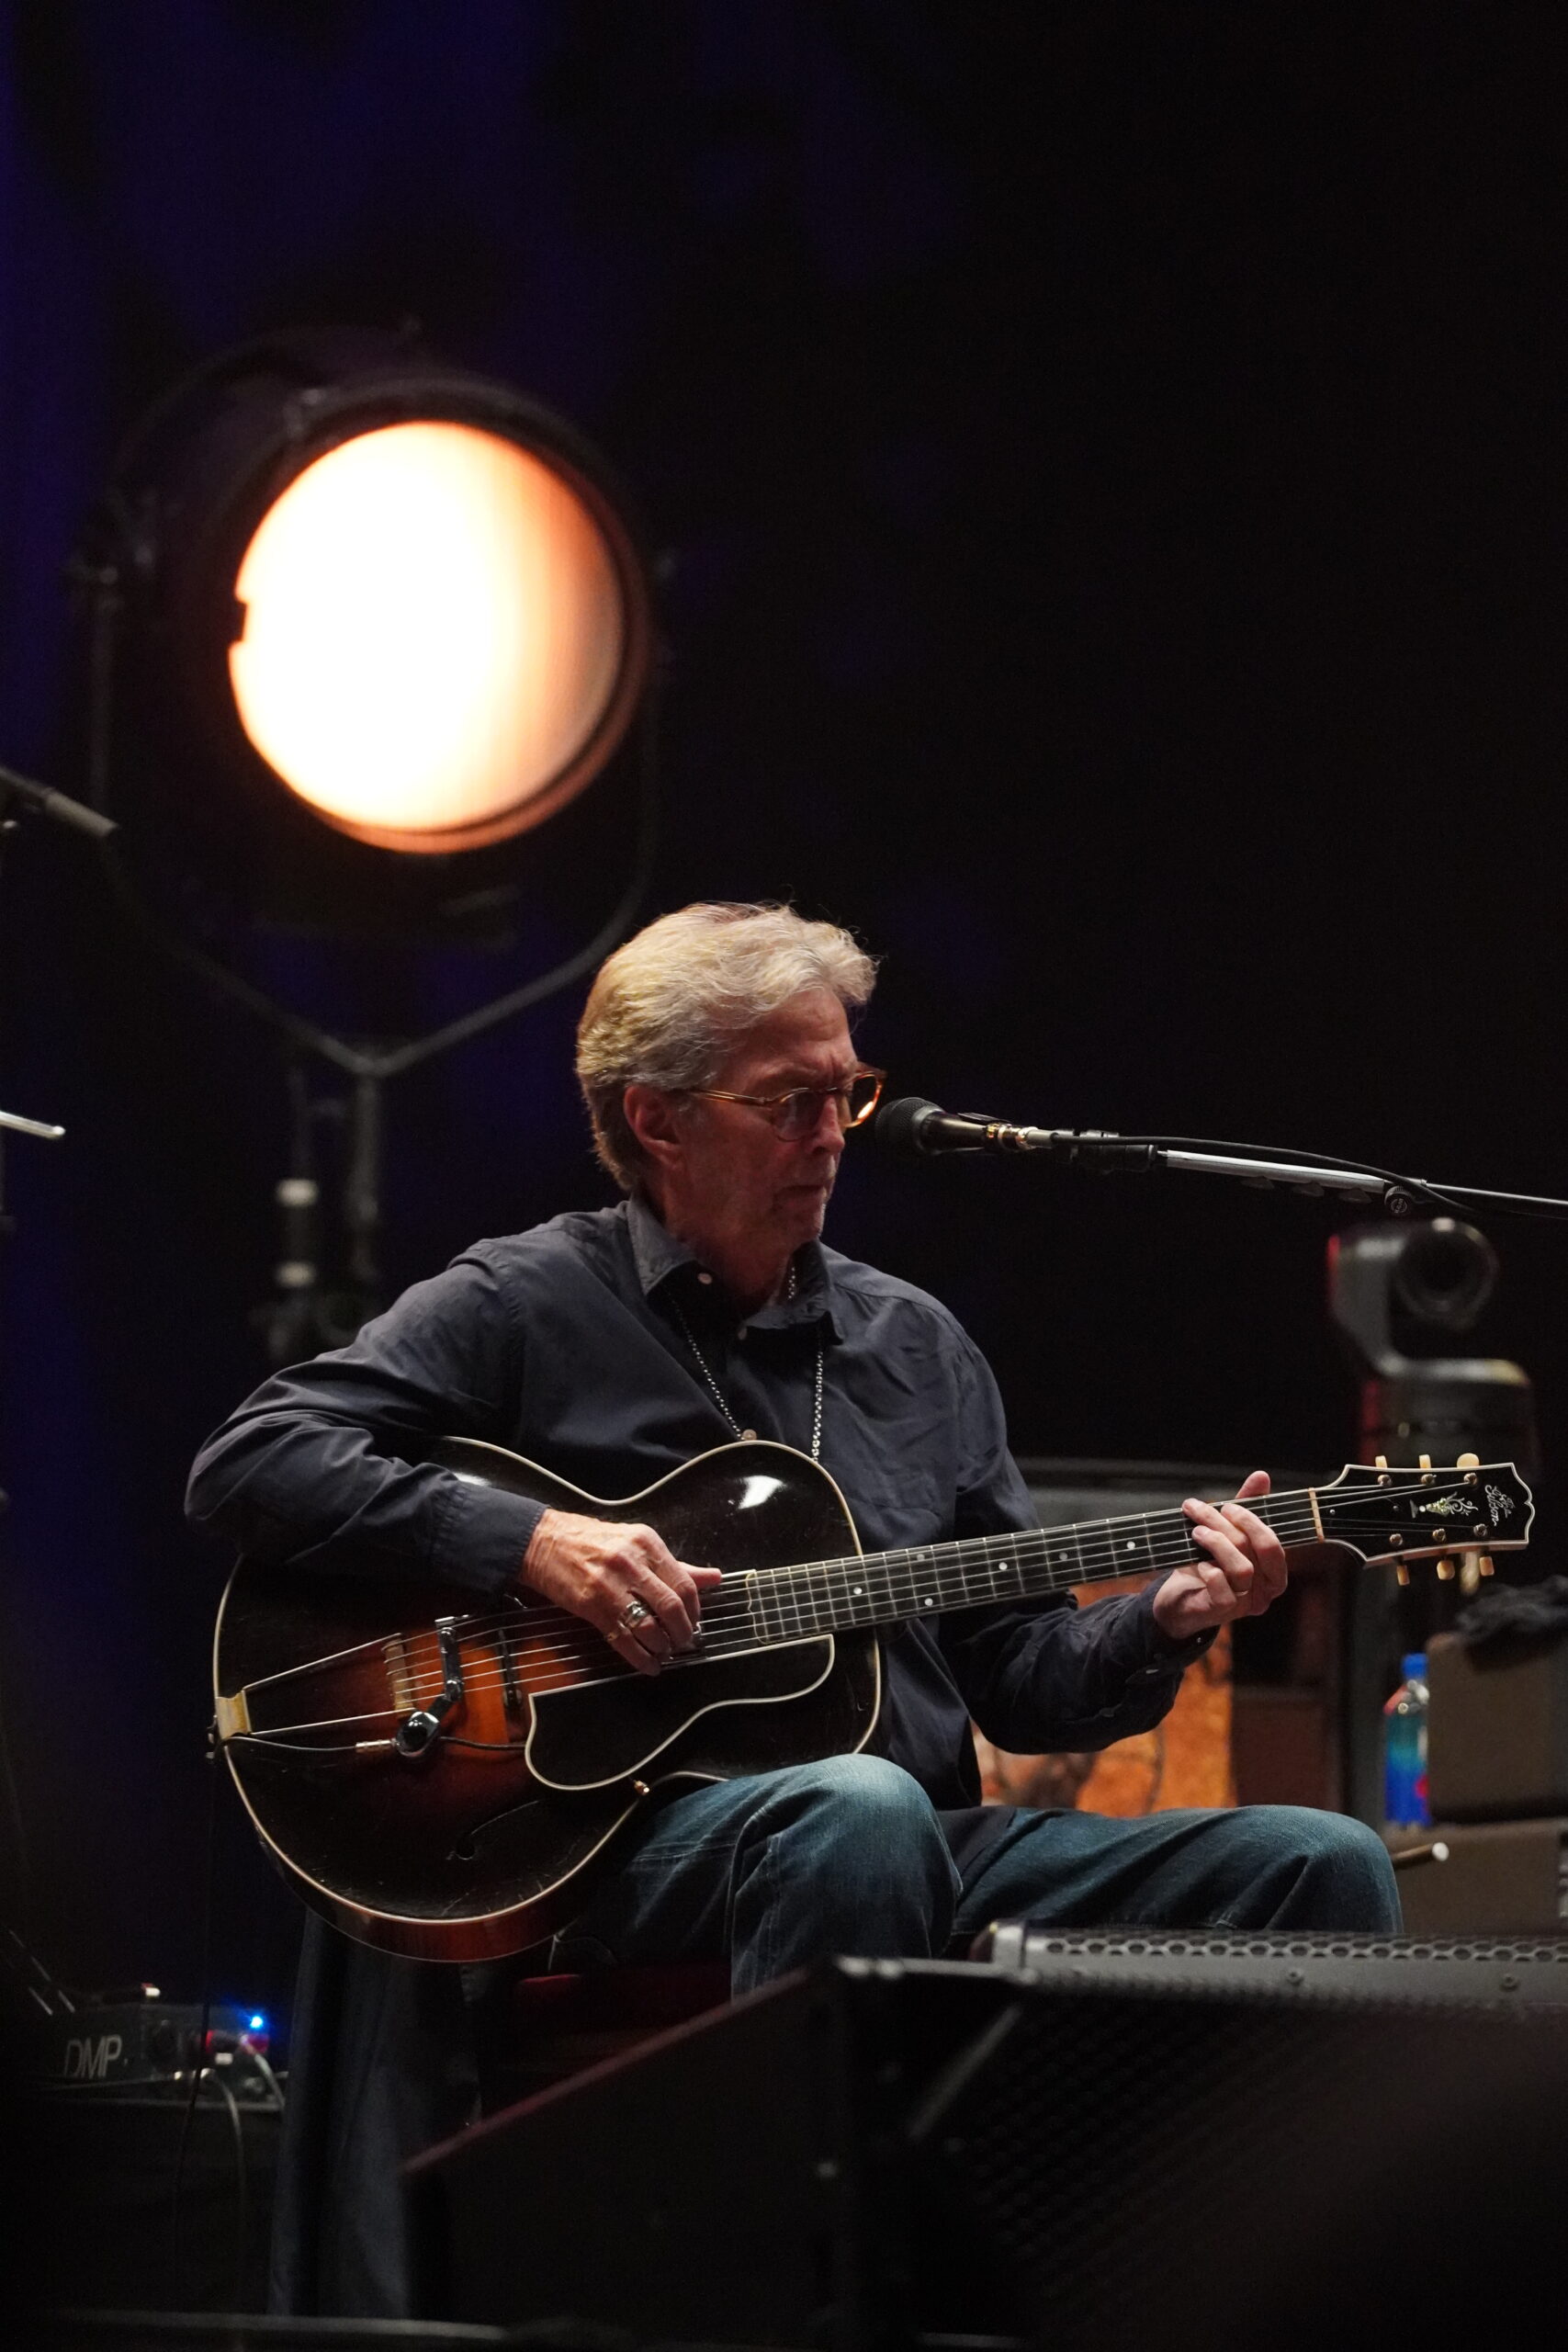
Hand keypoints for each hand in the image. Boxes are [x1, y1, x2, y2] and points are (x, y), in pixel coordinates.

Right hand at [520, 1508, 724, 1675]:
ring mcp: (610, 1586)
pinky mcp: (591, 1607)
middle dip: (683, 1633)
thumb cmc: (593, 1541)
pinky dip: (640, 1658)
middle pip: (671, 1608)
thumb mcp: (637, 1543)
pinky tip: (649, 1665)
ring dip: (662, 1647)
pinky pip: (623, 1640)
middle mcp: (632, 1564)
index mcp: (647, 1544)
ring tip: (664, 1651)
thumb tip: (713, 1577)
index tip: (694, 1621)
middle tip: (683, 1642)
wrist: (545, 1542)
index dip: (695, 1610)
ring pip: (649, 1627)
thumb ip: (675, 1565)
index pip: (684, 1584)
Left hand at [1152, 1472, 1288, 1643]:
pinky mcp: (1222, 1612)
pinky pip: (1223, 1590)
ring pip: (1242, 1569)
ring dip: (1217, 1543)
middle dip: (1231, 1525)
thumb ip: (1245, 1507)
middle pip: (1258, 1552)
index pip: (1274, 1545)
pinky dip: (1209, 1570)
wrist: (1178, 1598)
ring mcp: (1245, 1603)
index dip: (1252, 1521)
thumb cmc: (1207, 1563)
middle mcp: (1264, 1590)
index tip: (1226, 1506)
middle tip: (1202, 1511)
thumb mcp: (1226, 1533)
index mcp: (1271, 1570)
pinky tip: (1196, 1562)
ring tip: (1195, 1532)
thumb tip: (1261, 1476)